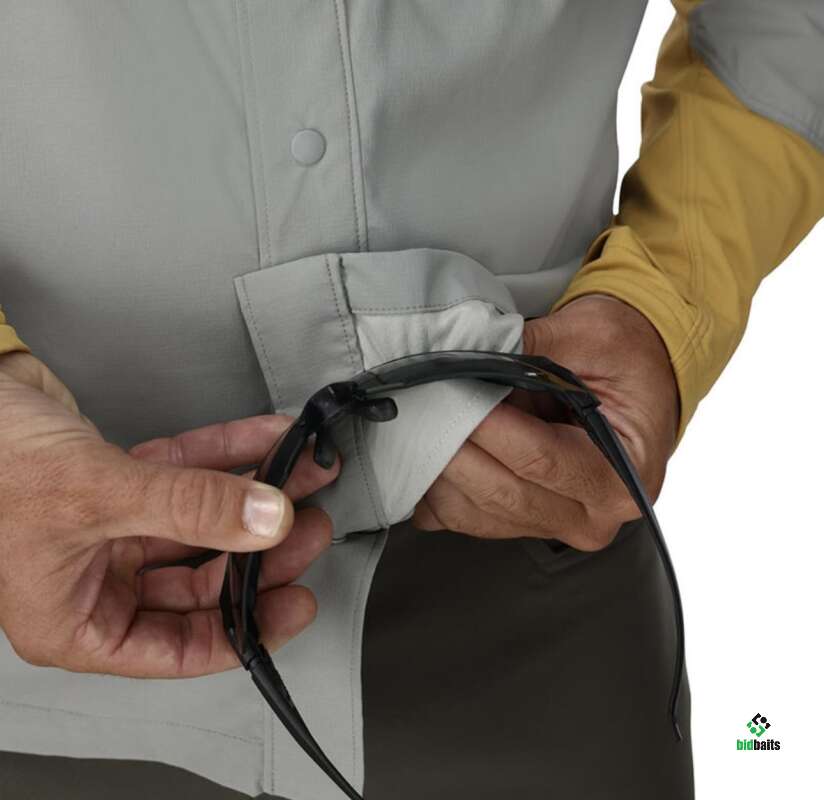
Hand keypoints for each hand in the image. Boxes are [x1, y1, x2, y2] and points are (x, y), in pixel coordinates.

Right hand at [0, 351, 338, 676]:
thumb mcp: (99, 494)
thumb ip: (189, 508)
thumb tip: (266, 521)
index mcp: (75, 620)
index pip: (178, 647)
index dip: (246, 627)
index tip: (296, 602)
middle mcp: (95, 580)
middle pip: (200, 581)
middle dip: (260, 552)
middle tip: (306, 527)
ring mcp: (111, 530)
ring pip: (201, 524)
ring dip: (254, 498)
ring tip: (302, 478)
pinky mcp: (122, 483)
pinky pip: (188, 475)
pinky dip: (228, 457)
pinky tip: (267, 441)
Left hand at [412, 295, 678, 549]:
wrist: (640, 372)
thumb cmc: (625, 357)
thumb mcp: (591, 336)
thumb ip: (529, 349)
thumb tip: (464, 355)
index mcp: (623, 474)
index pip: (538, 458)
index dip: (486, 428)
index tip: (449, 393)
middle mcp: (592, 512)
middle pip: (503, 492)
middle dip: (453, 449)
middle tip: (421, 406)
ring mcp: (556, 523)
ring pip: (477, 512)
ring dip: (437, 471)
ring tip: (416, 425)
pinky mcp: (525, 522)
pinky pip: (465, 519)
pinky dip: (436, 492)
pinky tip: (420, 456)